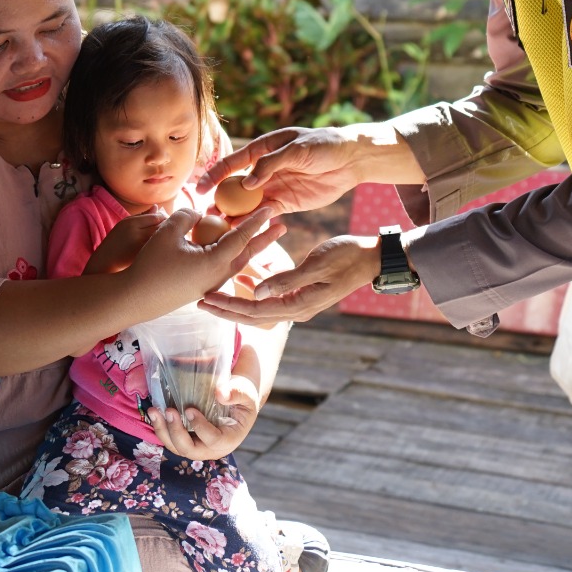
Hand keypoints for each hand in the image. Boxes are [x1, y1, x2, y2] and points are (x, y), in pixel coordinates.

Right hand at [82, 212, 162, 274]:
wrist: (104, 263)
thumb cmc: (116, 242)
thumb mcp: (125, 225)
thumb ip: (142, 216)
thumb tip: (157, 208)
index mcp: (130, 223)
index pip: (156, 217)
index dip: (164, 220)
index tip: (165, 223)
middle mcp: (136, 233)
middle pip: (162, 228)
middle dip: (167, 229)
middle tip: (168, 232)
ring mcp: (140, 248)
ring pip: (162, 240)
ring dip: (167, 239)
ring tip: (164, 241)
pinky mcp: (144, 260)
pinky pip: (159, 251)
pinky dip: (163, 249)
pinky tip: (159, 250)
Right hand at [126, 207, 285, 312]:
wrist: (135, 299)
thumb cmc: (150, 265)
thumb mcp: (167, 232)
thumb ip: (186, 216)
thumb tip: (199, 214)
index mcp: (215, 261)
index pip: (241, 237)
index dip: (255, 220)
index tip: (270, 208)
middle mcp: (218, 276)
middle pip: (248, 253)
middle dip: (265, 238)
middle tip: (282, 225)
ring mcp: (211, 285)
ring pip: (238, 263)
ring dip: (252, 248)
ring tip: (265, 237)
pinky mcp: (202, 289)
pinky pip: (225, 270)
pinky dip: (234, 257)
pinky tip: (235, 252)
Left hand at [146, 375, 259, 460]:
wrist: (236, 403)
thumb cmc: (243, 398)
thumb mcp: (246, 392)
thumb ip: (237, 392)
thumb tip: (220, 393)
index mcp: (230, 439)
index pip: (214, 441)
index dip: (201, 428)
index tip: (190, 409)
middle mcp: (212, 449)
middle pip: (190, 450)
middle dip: (176, 432)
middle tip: (169, 410)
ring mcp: (198, 447)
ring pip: (176, 447)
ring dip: (163, 431)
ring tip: (154, 411)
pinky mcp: (188, 440)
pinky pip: (171, 440)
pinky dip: (161, 428)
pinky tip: (154, 412)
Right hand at [197, 127, 369, 214]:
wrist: (351, 160)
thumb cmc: (323, 145)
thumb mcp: (296, 150)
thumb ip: (271, 164)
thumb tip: (246, 183)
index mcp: (262, 149)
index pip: (233, 163)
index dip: (214, 175)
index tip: (199, 189)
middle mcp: (264, 170)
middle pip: (235, 187)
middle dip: (220, 201)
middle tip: (206, 217)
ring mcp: (273, 188)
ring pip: (247, 204)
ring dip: (234, 216)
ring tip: (220, 230)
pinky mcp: (285, 203)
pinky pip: (265, 214)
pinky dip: (254, 222)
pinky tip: (243, 233)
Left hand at [200, 234, 380, 326]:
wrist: (371, 258)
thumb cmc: (347, 257)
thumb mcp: (317, 265)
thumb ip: (287, 279)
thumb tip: (257, 291)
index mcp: (300, 304)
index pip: (255, 311)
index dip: (229, 306)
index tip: (206, 299)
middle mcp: (298, 309)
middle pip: (253, 315)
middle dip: (226, 310)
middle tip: (200, 302)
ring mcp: (300, 303)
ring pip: (261, 308)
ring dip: (237, 302)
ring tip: (214, 295)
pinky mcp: (302, 294)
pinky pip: (272, 298)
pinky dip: (254, 292)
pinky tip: (242, 280)